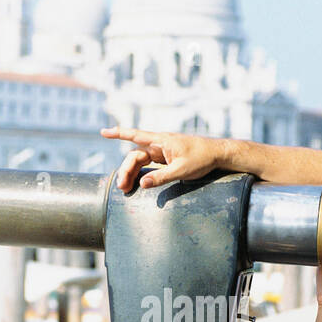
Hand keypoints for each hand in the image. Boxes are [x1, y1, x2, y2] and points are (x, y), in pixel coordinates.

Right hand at [100, 126, 223, 191]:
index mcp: (161, 141)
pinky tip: (136, 183)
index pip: (135, 135)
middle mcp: (159, 144)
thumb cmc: (202, 158)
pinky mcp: (166, 159)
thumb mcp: (182, 170)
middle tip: (122, 187)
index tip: (103, 132)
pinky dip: (141, 174)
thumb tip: (142, 184)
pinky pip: (149, 165)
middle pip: (135, 155)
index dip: (118, 134)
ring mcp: (162, 152)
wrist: (218, 154)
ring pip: (140, 161)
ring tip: (126, 189)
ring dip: (132, 174)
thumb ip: (161, 177)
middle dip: (126, 170)